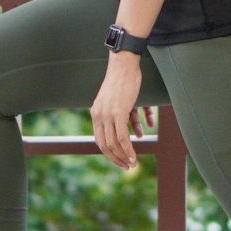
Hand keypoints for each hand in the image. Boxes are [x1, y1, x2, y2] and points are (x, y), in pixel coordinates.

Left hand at [90, 54, 154, 169]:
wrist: (124, 64)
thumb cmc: (125, 80)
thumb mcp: (118, 100)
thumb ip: (121, 115)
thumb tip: (135, 132)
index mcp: (95, 113)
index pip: (99, 140)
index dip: (109, 153)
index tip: (120, 160)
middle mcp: (98, 115)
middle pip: (104, 145)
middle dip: (116, 159)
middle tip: (126, 166)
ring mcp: (107, 115)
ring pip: (113, 144)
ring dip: (123, 157)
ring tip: (132, 164)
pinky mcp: (118, 113)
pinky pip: (122, 137)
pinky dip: (128, 150)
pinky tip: (134, 156)